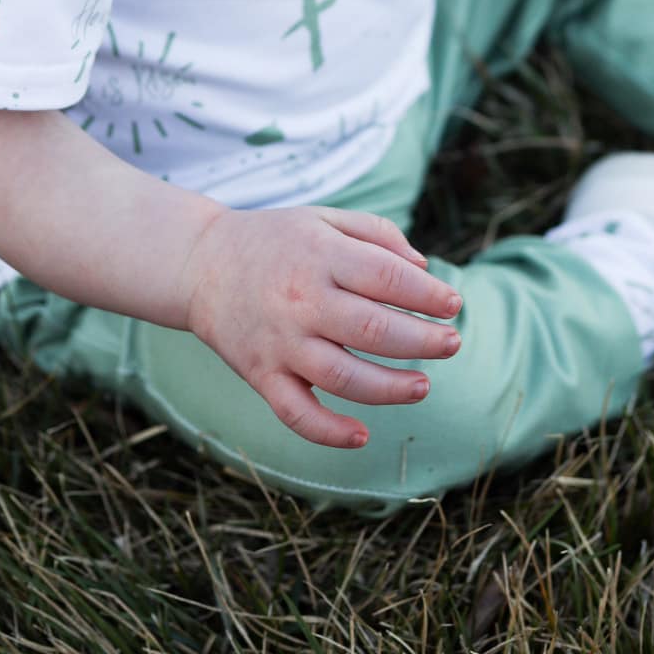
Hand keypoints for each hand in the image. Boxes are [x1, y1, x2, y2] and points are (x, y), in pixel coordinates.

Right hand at [179, 205, 462, 448]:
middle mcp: (301, 300)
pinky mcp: (260, 375)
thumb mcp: (324, 218)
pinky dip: (329, 432)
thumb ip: (376, 235)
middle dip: (421, 341)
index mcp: (320, 255)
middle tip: (452, 344)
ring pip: (342, 376)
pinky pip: (296, 413)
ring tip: (423, 385)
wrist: (200, 263)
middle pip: (372, 328)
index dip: (427, 295)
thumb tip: (424, 270)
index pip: (386, 277)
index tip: (453, 304)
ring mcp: (280, 342)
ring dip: (389, 387)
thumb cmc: (274, 239)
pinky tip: (363, 435)